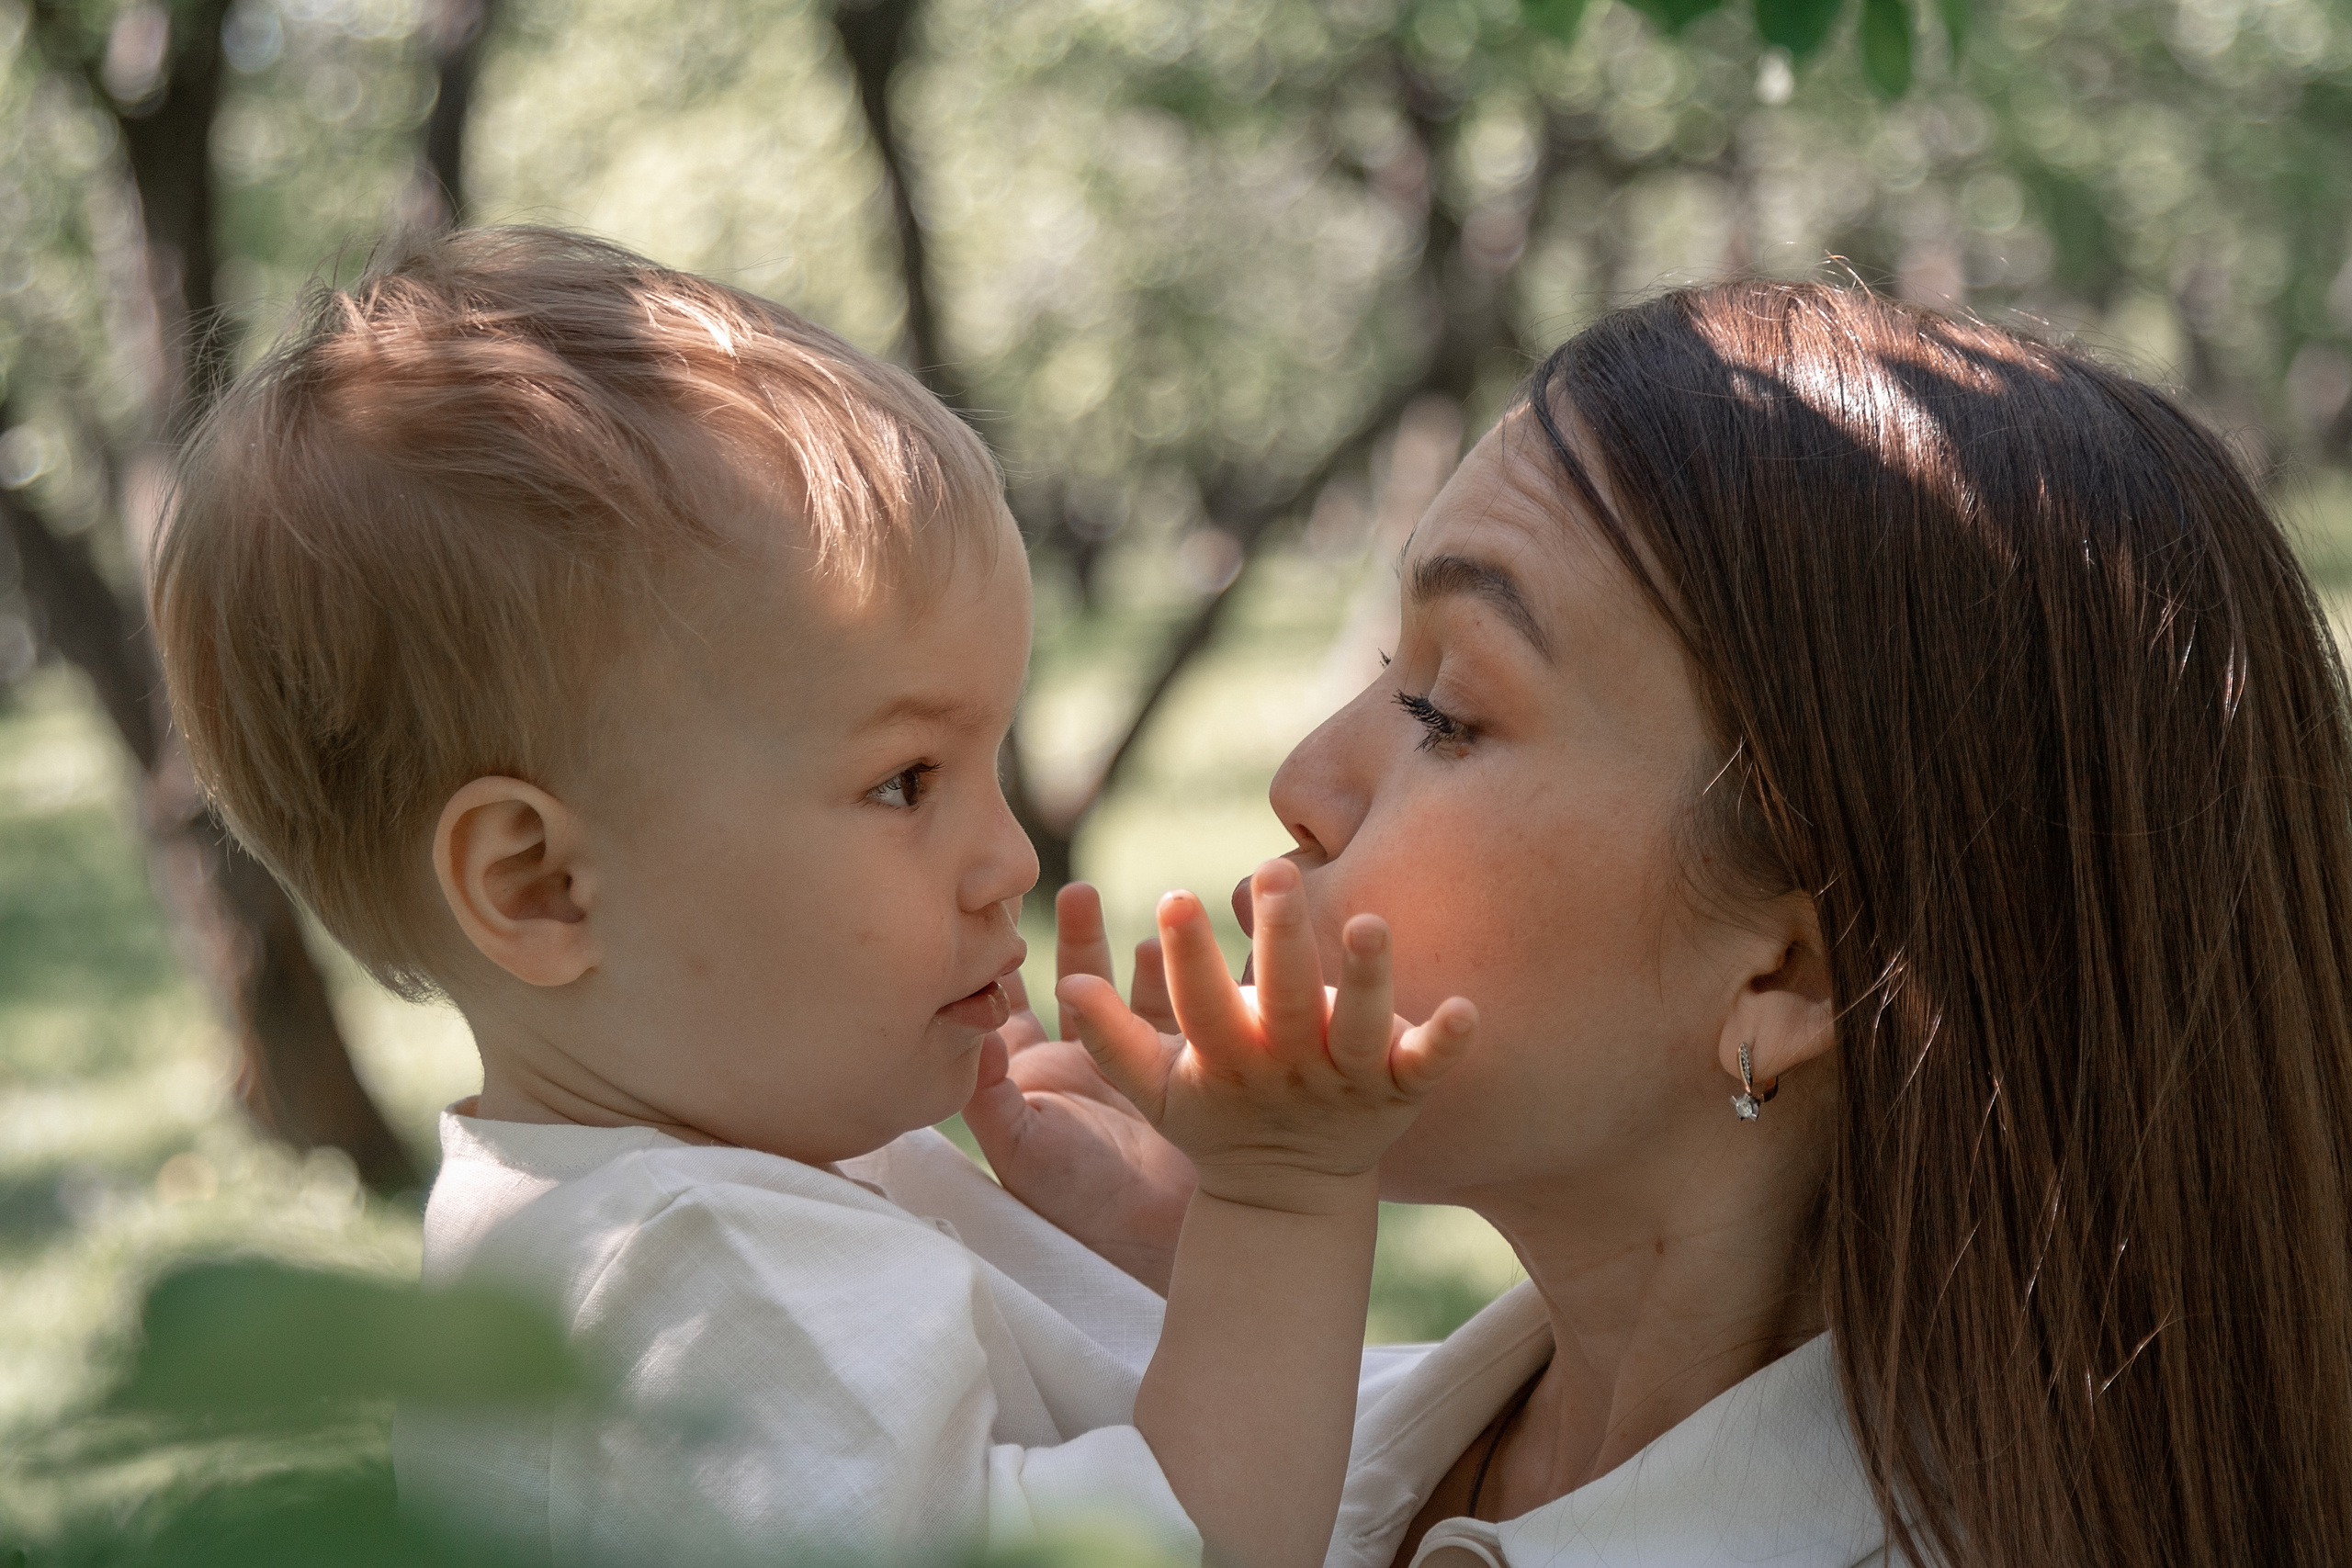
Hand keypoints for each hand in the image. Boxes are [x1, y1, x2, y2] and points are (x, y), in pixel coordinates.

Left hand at [962, 884, 1197, 1292]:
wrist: (1158, 1240)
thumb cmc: (1077, 1202)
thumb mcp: (1021, 1150)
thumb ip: (988, 1094)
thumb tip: (970, 1031)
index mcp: (1033, 1075)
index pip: (1010, 1004)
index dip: (1002, 959)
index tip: (1000, 911)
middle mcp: (1082, 1060)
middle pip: (1076, 980)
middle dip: (1076, 935)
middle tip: (1076, 890)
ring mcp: (1136, 1059)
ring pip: (1129, 986)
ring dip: (1130, 951)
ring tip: (1147, 927)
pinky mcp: (1184, 1064)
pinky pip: (1181, 1006)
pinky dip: (1178, 974)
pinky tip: (1173, 947)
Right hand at [1057, 858, 1475, 1214]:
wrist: (1289, 1191)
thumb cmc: (1217, 1118)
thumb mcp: (1156, 1091)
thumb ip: (1111, 1039)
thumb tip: (1066, 985)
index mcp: (1226, 1061)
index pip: (1201, 1006)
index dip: (1188, 958)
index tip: (1175, 898)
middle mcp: (1287, 1066)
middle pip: (1283, 1003)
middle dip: (1280, 940)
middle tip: (1276, 871)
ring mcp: (1346, 1078)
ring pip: (1358, 1030)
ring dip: (1365, 981)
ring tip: (1369, 923)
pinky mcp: (1397, 1088)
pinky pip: (1426, 1068)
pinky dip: (1445, 1043)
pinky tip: (1466, 1009)